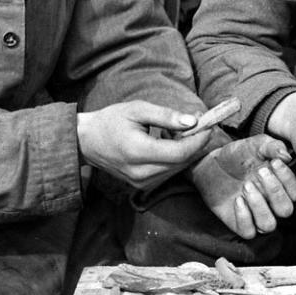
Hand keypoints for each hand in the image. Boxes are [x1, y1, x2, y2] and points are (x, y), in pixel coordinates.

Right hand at [77, 100, 211, 190]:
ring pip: (177, 169)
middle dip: (196, 142)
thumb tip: (193, 121)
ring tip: (180, 129)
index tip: (208, 124)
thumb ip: (166, 116)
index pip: (180, 153)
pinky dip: (175, 157)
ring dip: (186, 150)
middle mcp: (141, 173)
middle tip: (199, 121)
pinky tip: (168, 142)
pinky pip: (168, 172)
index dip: (198, 139)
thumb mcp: (137, 109)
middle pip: (182, 162)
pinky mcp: (142, 185)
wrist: (87, 141)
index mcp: (138, 152)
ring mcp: (141, 182)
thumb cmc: (111, 121)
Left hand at [189, 135, 295, 238]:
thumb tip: (286, 155)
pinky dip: (244, 217)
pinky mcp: (239, 223)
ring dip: (259, 205)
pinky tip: (237, 199)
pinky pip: (248, 232)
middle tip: (260, 172)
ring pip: (269, 224)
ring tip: (246, 186)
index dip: (288, 179)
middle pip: (286, 210)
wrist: (212, 164)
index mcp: (281, 186)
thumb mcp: (256, 145)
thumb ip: (272, 147)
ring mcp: (256, 215)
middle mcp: (271, 204)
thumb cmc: (238, 155)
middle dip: (274, 191)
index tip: (274, 162)